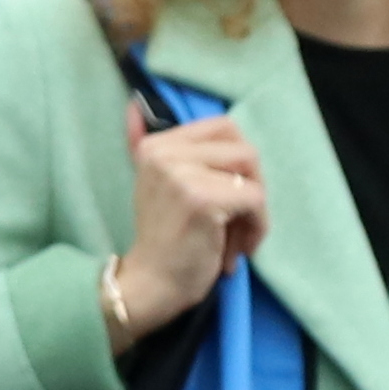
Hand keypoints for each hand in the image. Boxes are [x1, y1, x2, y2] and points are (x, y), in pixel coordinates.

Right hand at [107, 107, 269, 347]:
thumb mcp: (155, 184)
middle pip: (244, 148)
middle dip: (252, 184)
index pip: (223, 127)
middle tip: (237, 218)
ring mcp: (181, 173)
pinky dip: (257, 227)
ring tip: (237, 236)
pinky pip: (257, 199)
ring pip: (253, 171)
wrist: (150, 283)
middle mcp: (163, 153)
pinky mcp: (201, 197)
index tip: (224, 198)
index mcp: (155, 146)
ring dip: (256, 209)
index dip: (237, 165)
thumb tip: (131, 106)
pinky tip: (238, 248)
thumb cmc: (164, 239)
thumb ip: (142, 145)